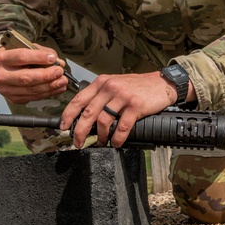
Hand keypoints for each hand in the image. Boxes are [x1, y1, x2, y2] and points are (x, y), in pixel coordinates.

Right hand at [0, 43, 68, 103]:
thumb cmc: (13, 56)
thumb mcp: (23, 48)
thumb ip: (41, 52)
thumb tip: (58, 62)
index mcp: (1, 58)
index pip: (21, 57)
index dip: (39, 58)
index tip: (53, 58)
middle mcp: (0, 76)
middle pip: (26, 77)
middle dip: (46, 75)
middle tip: (60, 72)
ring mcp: (5, 90)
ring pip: (31, 90)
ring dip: (50, 86)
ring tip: (62, 82)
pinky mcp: (12, 99)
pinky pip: (32, 97)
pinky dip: (47, 94)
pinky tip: (56, 89)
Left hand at [60, 72, 181, 147]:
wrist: (161, 83)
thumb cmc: (137, 86)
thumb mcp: (115, 84)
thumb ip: (101, 95)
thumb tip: (85, 116)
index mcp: (102, 82)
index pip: (79, 99)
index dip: (68, 115)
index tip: (63, 127)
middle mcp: (110, 87)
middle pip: (88, 113)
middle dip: (79, 131)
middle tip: (77, 142)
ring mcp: (123, 96)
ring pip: (103, 121)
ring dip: (99, 136)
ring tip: (100, 142)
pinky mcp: (135, 106)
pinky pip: (122, 126)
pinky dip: (117, 138)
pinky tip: (116, 142)